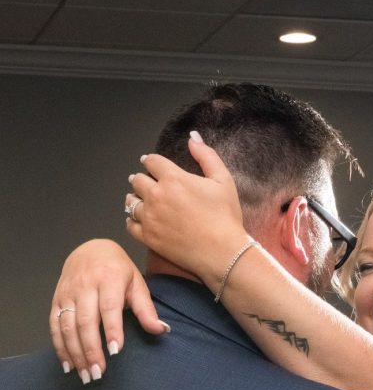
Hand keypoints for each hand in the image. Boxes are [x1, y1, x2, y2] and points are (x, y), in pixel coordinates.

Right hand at [50, 239, 167, 383]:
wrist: (89, 250)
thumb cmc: (118, 271)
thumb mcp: (137, 284)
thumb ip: (146, 309)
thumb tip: (162, 330)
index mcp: (109, 279)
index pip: (109, 308)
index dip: (112, 330)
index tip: (116, 351)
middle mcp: (85, 286)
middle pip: (86, 321)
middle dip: (91, 350)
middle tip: (98, 373)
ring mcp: (68, 293)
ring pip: (68, 327)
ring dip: (75, 353)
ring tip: (85, 374)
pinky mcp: (56, 301)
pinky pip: (54, 326)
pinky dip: (60, 347)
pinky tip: (69, 364)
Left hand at [126, 133, 246, 286]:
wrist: (222, 252)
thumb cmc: (225, 216)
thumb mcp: (223, 180)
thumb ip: (207, 156)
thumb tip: (193, 138)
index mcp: (173, 178)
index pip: (152, 162)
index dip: (151, 161)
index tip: (151, 163)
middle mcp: (156, 195)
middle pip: (138, 180)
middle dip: (141, 178)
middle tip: (144, 181)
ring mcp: (149, 217)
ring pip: (131, 202)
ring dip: (134, 198)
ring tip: (139, 199)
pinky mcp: (148, 237)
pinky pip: (130, 225)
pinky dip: (132, 220)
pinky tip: (138, 219)